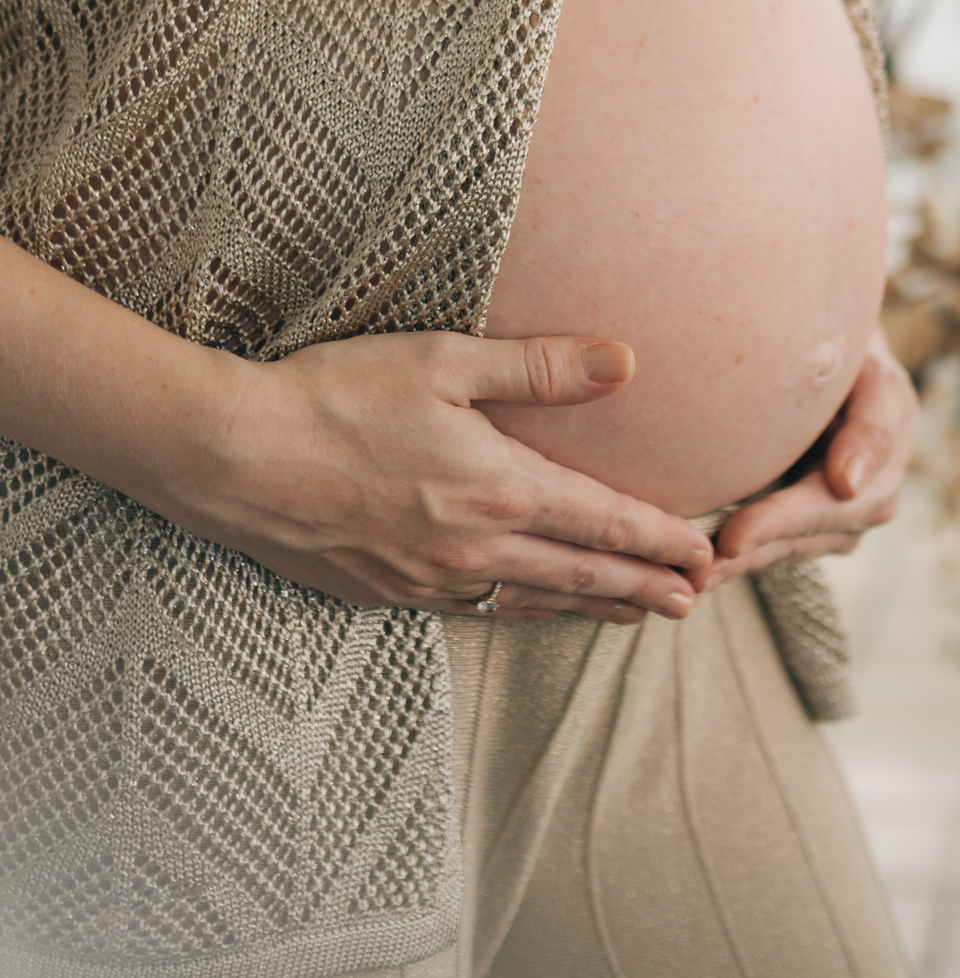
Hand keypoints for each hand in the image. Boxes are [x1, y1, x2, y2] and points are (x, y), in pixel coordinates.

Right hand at [169, 330, 712, 624]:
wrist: (235, 457)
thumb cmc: (336, 394)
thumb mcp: (444, 360)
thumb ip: (539, 367)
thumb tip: (626, 363)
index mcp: (500, 488)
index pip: (606, 523)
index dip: (662, 542)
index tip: (707, 554)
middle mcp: (476, 547)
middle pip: (583, 575)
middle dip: (644, 589)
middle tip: (692, 603)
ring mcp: (431, 578)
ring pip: (534, 600)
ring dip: (592, 608)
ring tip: (634, 616)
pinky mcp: (387, 592)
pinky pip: (476, 610)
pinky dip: (521, 612)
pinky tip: (531, 609)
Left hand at [697, 328, 917, 589]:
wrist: (852, 371)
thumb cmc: (858, 365)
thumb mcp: (875, 379)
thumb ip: (868, 427)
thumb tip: (848, 484)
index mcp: (883, 467)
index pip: (825, 504)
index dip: (778, 522)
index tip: (734, 538)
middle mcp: (866, 507)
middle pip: (799, 537)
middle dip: (747, 555)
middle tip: (696, 571)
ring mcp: (839, 524)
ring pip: (781, 550)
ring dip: (735, 565)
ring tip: (685, 579)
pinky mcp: (811, 528)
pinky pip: (771, 546)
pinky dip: (735, 557)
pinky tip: (695, 569)